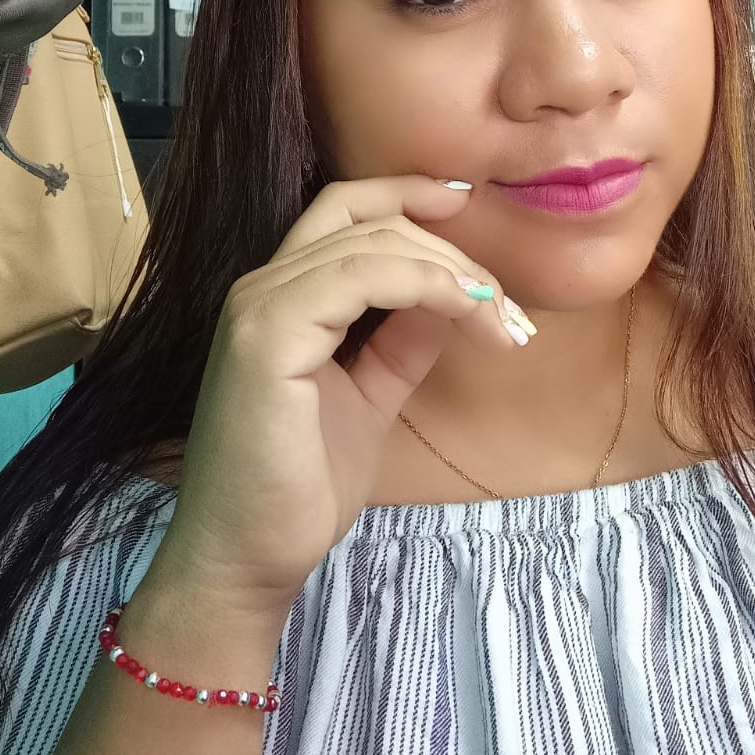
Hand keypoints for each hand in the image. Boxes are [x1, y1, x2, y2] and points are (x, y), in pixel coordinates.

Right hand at [154, 176, 526, 618]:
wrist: (248, 559)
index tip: (469, 207)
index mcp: (280, 296)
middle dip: (450, 247)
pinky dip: (426, 285)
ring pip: (373, 243)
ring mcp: (260, 307)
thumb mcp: (370, 397)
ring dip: (451, 271)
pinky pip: (360, 278)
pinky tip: (466, 315)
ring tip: (500, 320)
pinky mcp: (267, 336)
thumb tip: (451, 298)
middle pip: (366, 217)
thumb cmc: (299, 487)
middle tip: (506, 307)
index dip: (406, 195)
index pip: (343, 210)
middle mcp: (261, 287)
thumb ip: (401, 343)